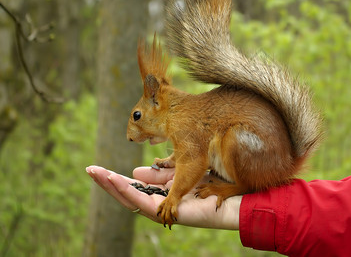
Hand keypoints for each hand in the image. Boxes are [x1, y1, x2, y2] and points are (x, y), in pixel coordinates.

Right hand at [86, 165, 240, 229]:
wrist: (232, 199)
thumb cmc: (211, 184)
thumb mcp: (183, 172)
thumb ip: (165, 170)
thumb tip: (148, 165)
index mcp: (162, 192)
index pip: (135, 185)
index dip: (117, 177)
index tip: (100, 167)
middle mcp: (159, 202)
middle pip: (128, 192)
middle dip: (108, 181)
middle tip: (90, 170)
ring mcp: (160, 209)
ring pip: (130, 197)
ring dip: (110, 185)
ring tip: (95, 173)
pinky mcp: (165, 213)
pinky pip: (141, 201)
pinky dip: (125, 191)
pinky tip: (113, 180)